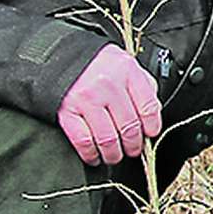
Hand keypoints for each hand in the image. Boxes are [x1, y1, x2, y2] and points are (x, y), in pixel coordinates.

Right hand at [57, 44, 162, 165]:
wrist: (59, 57)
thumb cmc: (96, 63)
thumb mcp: (125, 63)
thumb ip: (143, 84)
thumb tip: (153, 113)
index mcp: (126, 71)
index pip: (149, 107)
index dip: (152, 127)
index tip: (149, 135)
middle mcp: (108, 85)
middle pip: (129, 127)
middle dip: (134, 145)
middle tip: (133, 149)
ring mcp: (86, 99)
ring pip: (108, 139)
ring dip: (114, 154)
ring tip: (115, 156)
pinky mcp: (67, 111)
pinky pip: (83, 141)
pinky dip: (91, 155)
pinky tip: (95, 156)